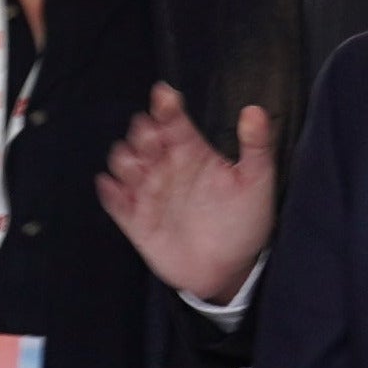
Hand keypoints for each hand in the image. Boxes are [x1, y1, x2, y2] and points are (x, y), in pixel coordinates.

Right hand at [94, 85, 277, 302]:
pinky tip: (116, 189)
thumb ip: (257, 146)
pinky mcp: (134, 219)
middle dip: (142, 133)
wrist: (228, 270)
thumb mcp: (257, 182)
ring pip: (122, 162)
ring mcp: (148, 192)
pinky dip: (110, 191)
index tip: (165, 97)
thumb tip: (255, 111)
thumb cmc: (244, 223)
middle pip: (141, 137)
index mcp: (191, 152)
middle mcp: (166, 167)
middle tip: (153, 141)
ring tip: (138, 168)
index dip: (166, 106)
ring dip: (124, 160)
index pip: (172, 120)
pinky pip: (113, 200)